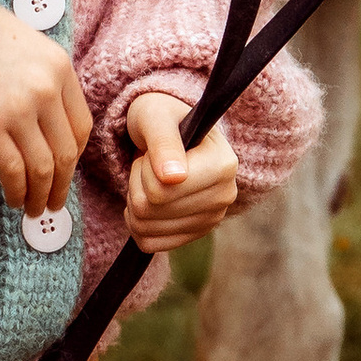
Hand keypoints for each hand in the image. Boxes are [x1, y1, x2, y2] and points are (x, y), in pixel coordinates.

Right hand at [0, 5, 91, 218]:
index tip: (65, 171)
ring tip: (32, 208)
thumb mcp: (25, 46)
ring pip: (42, 167)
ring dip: (39, 195)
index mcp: (60, 67)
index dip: (74, 157)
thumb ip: (41, 81)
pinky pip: (12, 169)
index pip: (80, 126)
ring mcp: (17, 108)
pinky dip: (16, 191)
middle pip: (66, 152)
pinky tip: (13, 199)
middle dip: (60, 184)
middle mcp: (45, 89)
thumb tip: (46, 130)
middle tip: (52, 203)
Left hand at [124, 90, 239, 251]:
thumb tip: (173, 177)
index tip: (152, 152)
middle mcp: (225, 195)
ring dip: (134, 200)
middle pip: (151, 210)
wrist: (168, 132)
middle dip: (136, 184)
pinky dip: (137, 223)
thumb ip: (164, 142)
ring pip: (146, 228)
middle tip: (147, 164)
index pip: (161, 189)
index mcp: (223, 165)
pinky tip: (147, 200)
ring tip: (149, 178)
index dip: (143, 170)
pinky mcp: (196, 234)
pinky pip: (148, 243)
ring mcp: (212, 218)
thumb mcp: (156, 117)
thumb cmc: (161, 117)